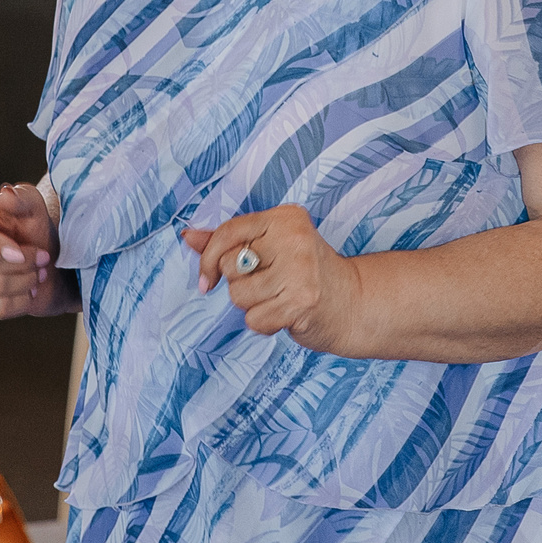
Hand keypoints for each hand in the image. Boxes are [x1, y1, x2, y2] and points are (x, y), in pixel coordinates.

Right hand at [0, 183, 68, 320]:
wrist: (35, 259)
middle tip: (44, 259)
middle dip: (22, 264)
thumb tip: (5, 195)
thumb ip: (21, 198)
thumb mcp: (32, 206)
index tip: (21, 253)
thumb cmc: (29, 226)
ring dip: (24, 283)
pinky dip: (17, 303)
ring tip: (39, 274)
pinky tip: (29, 292)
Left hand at [183, 206, 366, 353]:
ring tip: (278, 298)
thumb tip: (188, 236)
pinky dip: (264, 324)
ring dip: (252, 306)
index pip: (229, 232)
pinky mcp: (302, 301)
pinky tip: (286, 314)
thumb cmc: (305, 274)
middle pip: (229, 266)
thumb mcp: (271, 247)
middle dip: (238, 283)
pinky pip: (254, 320)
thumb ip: (229, 241)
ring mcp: (301, 270)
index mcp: (285, 218)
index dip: (208, 259)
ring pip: (239, 295)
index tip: (206, 280)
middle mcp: (294, 238)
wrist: (353, 303)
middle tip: (268, 284)